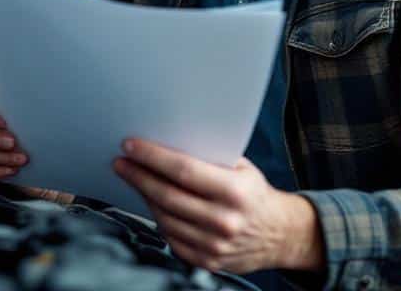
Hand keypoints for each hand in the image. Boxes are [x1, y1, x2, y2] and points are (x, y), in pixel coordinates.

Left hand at [114, 139, 323, 274]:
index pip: (183, 170)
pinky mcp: (206, 261)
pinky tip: (152, 203)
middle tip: (121, 162)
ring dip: (144, 196)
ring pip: (165, 217)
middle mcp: (225, 222)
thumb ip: (211, 157)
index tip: (131, 146)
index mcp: (235, 193)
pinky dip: (158, 218)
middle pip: (167, 195)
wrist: (279, 235)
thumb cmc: (254, 194)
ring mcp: (214, 246)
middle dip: (138, 175)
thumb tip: (168, 139)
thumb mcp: (242, 168)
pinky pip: (171, 237)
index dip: (153, 157)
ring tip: (134, 179)